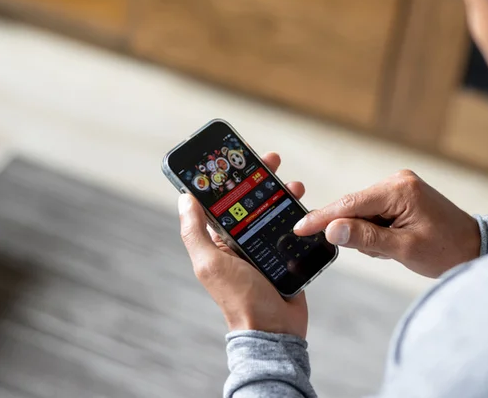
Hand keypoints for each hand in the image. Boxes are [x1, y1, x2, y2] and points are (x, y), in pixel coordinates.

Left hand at [178, 152, 307, 336]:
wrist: (274, 330)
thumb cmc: (240, 299)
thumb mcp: (210, 263)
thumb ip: (195, 232)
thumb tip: (183, 198)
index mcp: (220, 240)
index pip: (223, 201)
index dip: (230, 178)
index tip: (239, 158)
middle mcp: (241, 241)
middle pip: (251, 200)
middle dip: (261, 178)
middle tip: (273, 161)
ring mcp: (265, 248)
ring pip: (273, 210)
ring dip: (282, 192)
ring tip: (294, 183)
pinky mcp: (286, 255)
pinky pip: (292, 227)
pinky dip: (298, 213)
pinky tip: (304, 204)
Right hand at [294, 170, 480, 277]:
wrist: (475, 248)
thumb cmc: (446, 250)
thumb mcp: (404, 248)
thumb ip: (366, 238)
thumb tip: (333, 229)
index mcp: (399, 189)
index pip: (350, 202)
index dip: (323, 217)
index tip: (300, 227)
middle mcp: (397, 182)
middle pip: (355, 207)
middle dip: (357, 233)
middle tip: (383, 251)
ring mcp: (400, 187)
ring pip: (363, 213)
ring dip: (370, 235)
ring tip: (395, 248)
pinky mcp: (401, 196)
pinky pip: (375, 214)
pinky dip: (377, 232)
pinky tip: (396, 242)